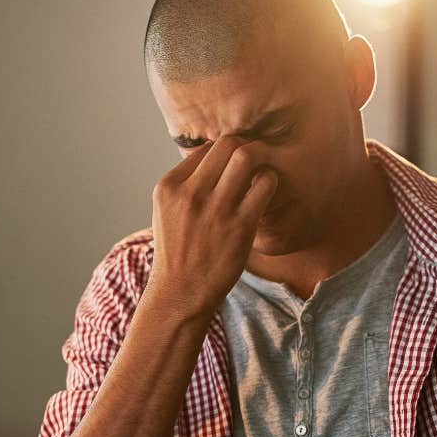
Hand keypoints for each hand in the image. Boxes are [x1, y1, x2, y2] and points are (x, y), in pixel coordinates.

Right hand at [145, 136, 277, 319]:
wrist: (180, 292)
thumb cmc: (178, 252)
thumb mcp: (166, 212)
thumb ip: (185, 186)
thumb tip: (212, 160)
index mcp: (169, 187)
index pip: (204, 148)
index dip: (223, 151)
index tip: (234, 162)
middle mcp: (190, 194)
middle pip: (227, 144)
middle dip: (245, 147)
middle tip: (253, 161)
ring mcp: (215, 209)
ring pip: (247, 157)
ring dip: (260, 161)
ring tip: (260, 174)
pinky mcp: (240, 226)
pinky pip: (265, 185)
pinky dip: (270, 181)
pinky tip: (267, 192)